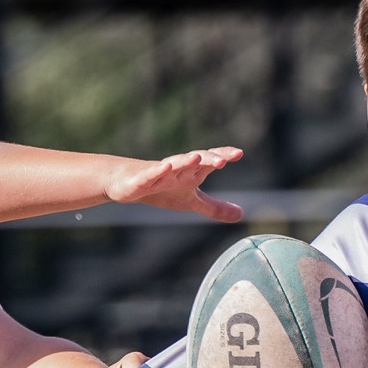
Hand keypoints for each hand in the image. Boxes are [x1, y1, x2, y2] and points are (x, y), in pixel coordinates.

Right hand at [105, 148, 244, 220]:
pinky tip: (166, 166)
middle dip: (208, 158)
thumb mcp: (191, 201)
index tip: (238, 154)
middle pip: (195, 160)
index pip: (209, 160)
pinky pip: (150, 175)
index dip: (223, 155)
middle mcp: (178, 168)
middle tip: (222, 160)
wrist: (127, 183)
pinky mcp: (141, 180)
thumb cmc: (162, 189)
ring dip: (185, 160)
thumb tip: (241, 214)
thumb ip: (215, 207)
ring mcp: (159, 172)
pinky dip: (157, 171)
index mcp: (191, 172)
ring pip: (174, 164)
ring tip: (197, 157)